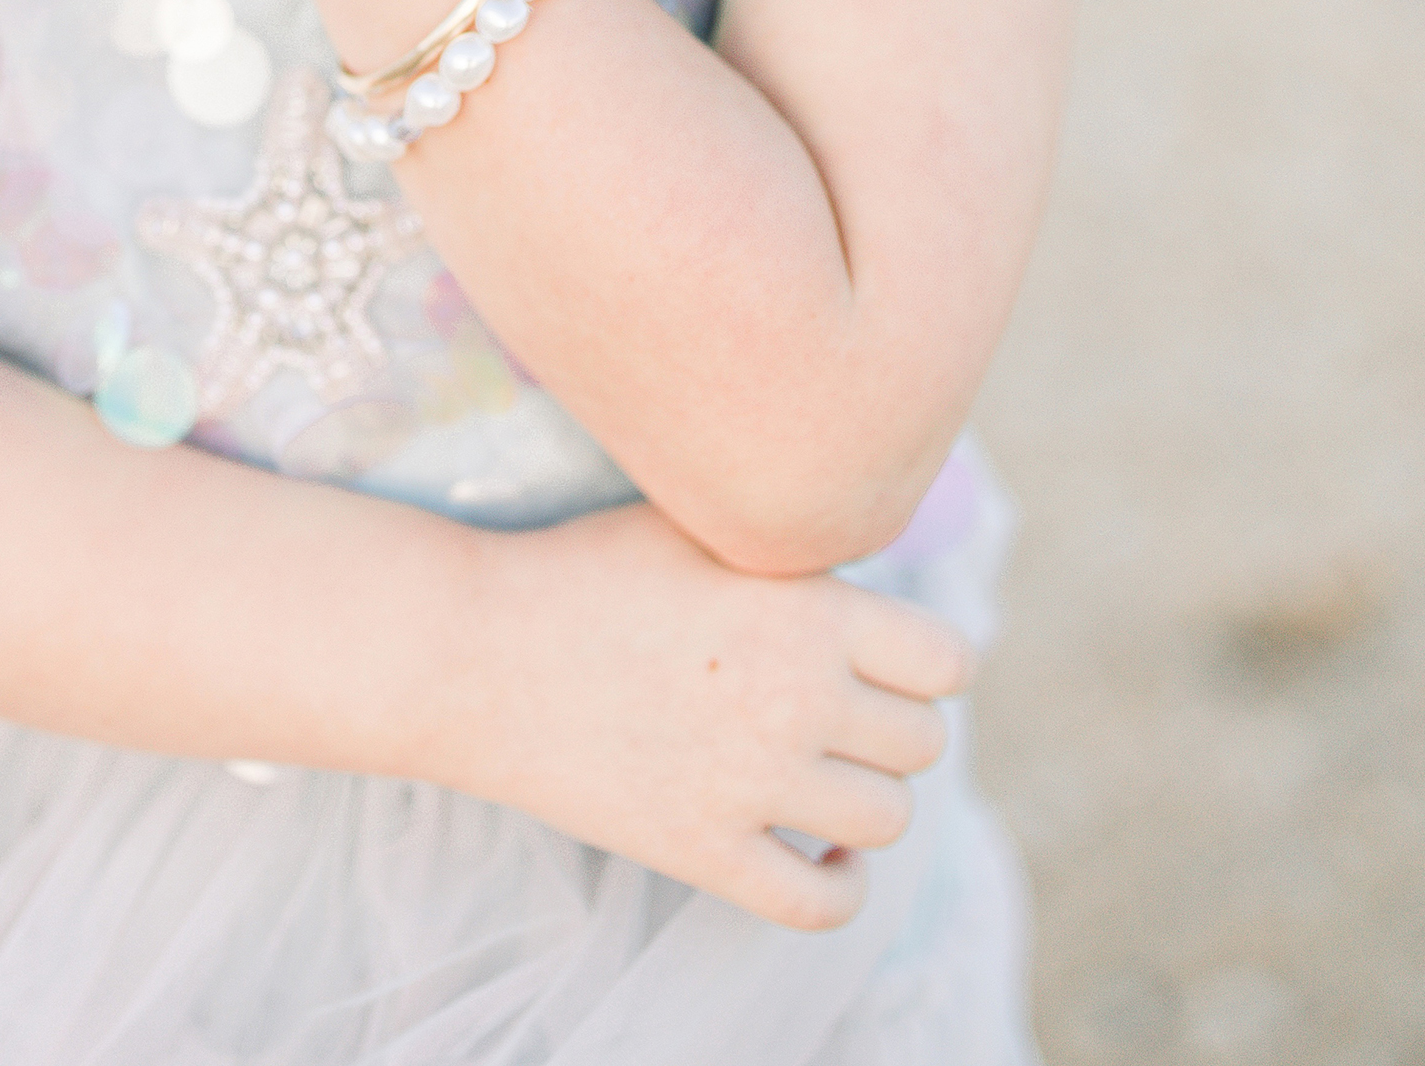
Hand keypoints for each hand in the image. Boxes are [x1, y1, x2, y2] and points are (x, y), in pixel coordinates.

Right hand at [449, 501, 972, 928]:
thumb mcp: (700, 520)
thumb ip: (793, 544)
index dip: (929, 662)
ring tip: (826, 773)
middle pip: (924, 744)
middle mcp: (798, 700)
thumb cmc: (587, 568)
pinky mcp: (704, 851)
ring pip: (885, 820)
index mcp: (808, 609)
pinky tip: (819, 853)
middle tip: (846, 712)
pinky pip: (821, 904)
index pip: (949, 662)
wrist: (476, 649)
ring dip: (866, 799)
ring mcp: (753, 785)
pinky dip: (838, 886)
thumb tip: (864, 555)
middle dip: (894, 726)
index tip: (893, 661)